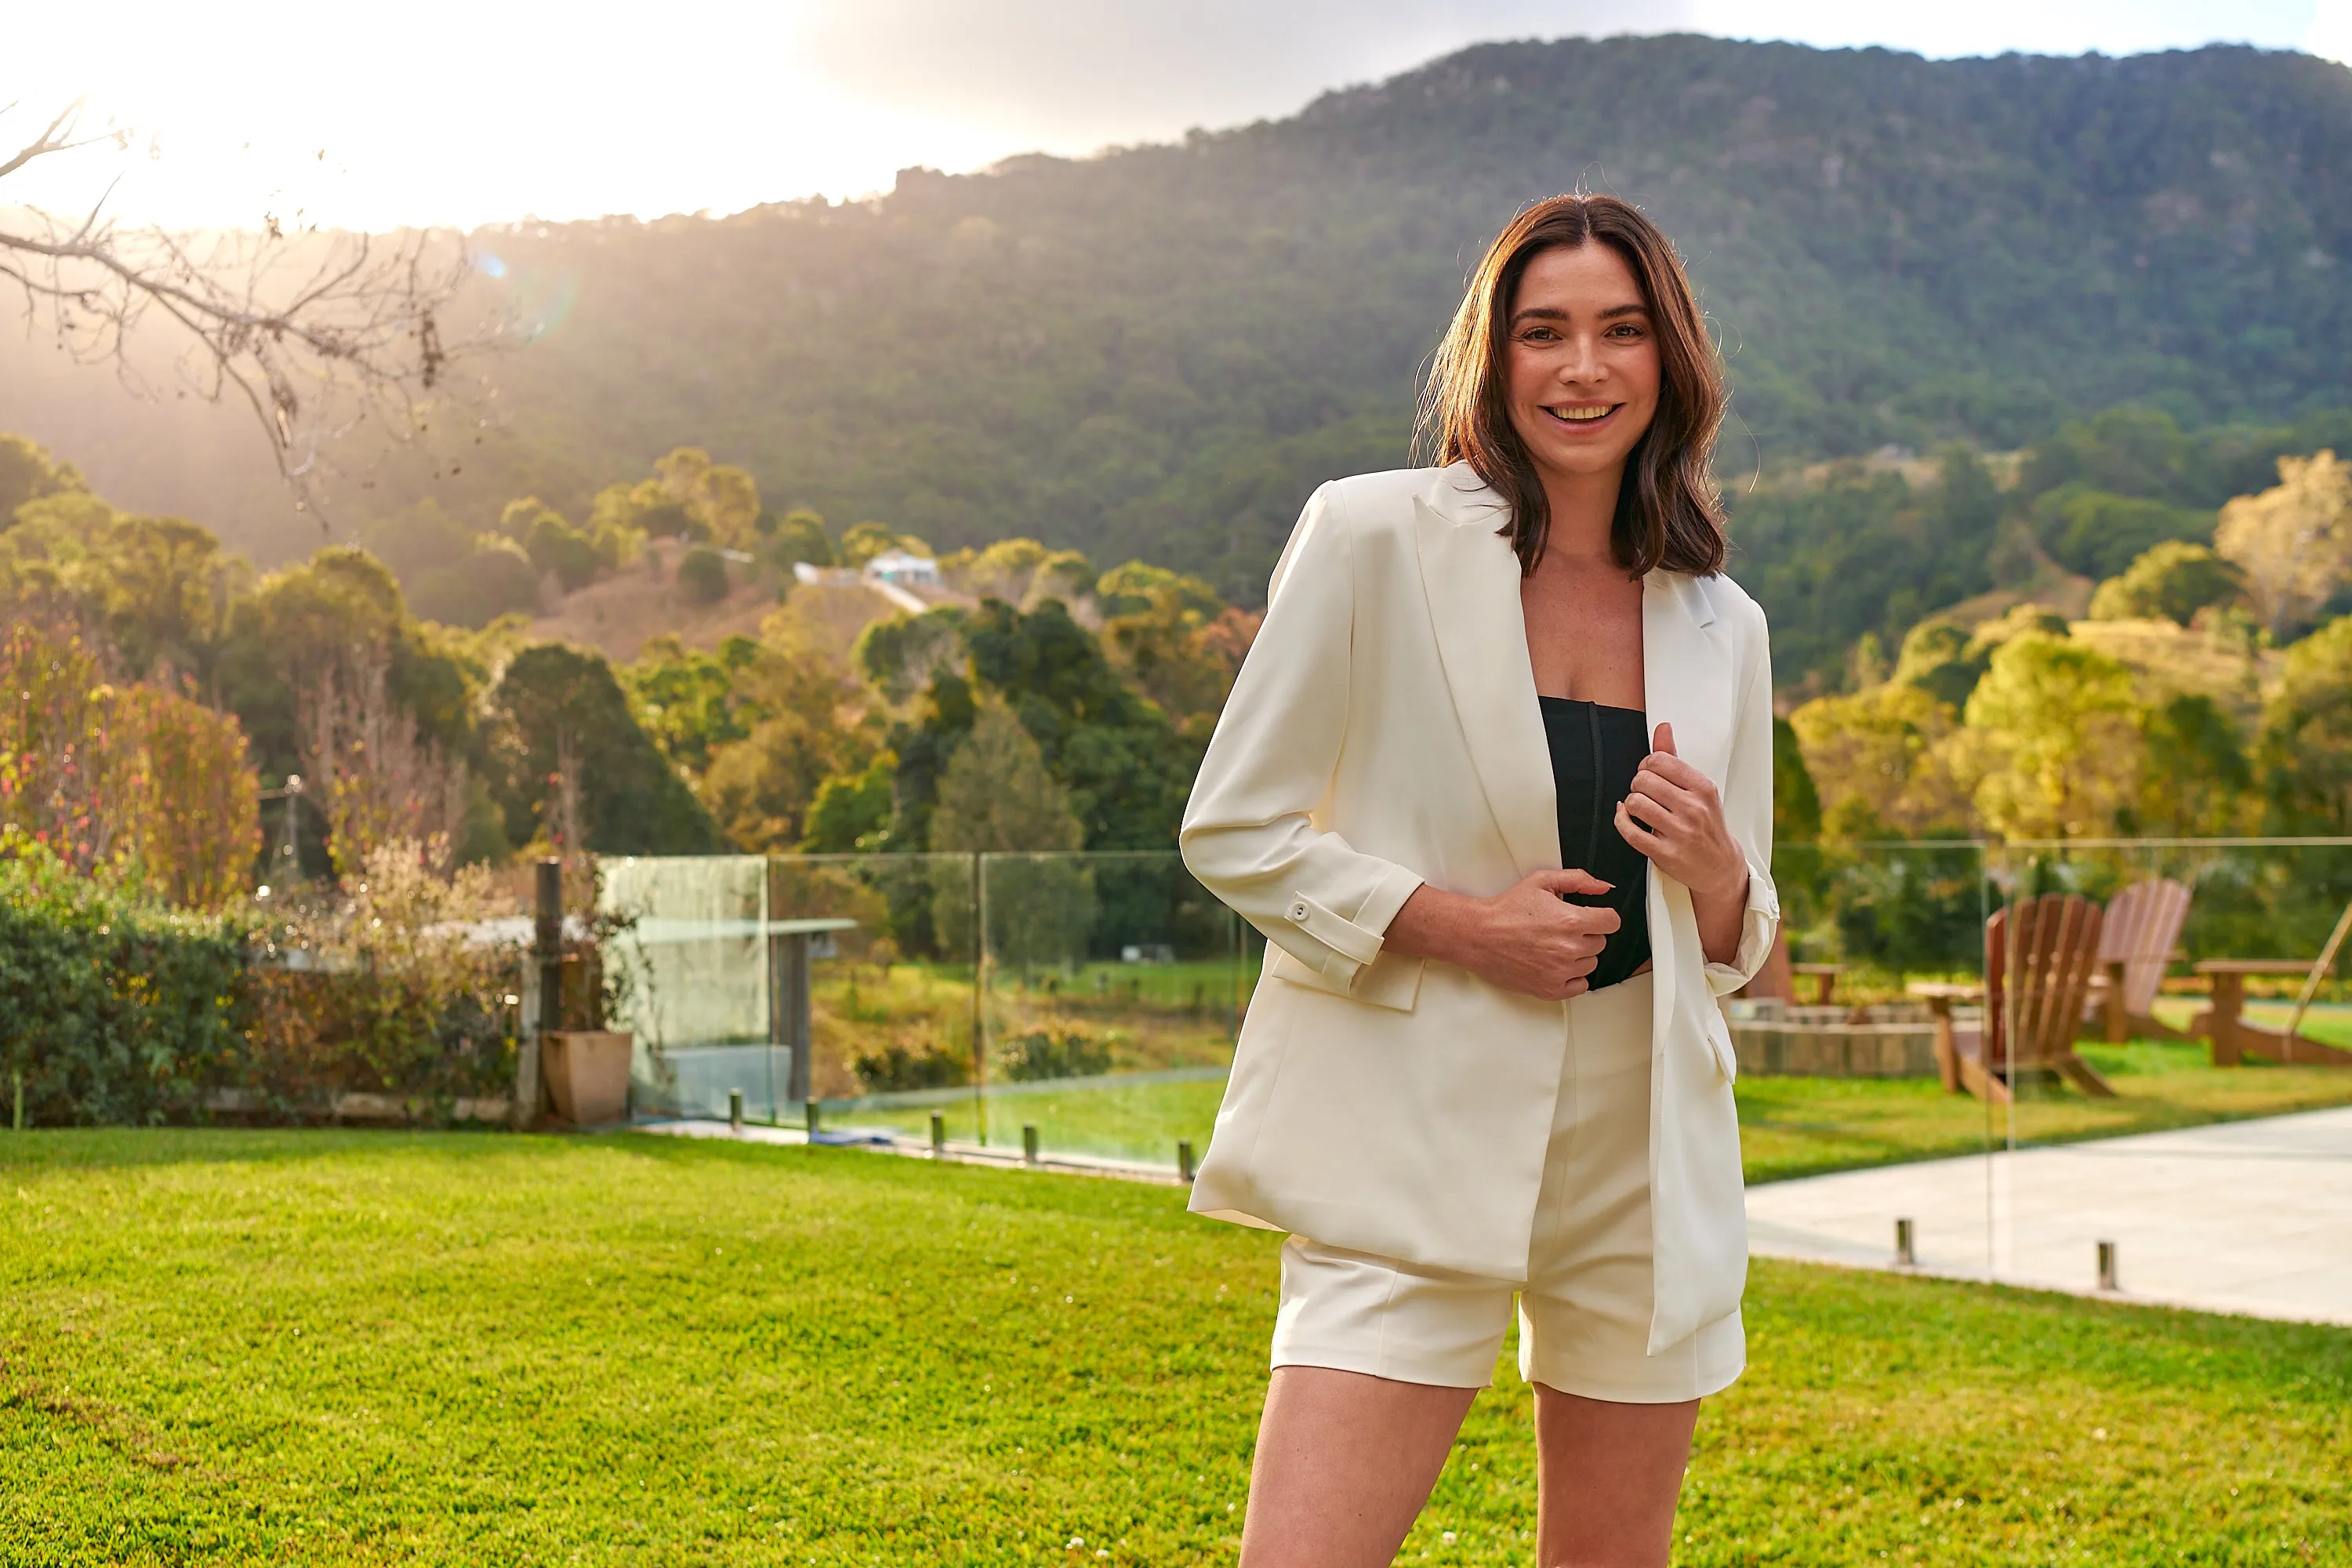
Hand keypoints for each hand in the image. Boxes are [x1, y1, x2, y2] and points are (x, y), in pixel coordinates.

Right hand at [1385, 868, 1620, 1001]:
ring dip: (1579, 955)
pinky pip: (1580, 986)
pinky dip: (1572, 977)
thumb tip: (1603, 887)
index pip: (1612, 922)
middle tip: (1563, 929)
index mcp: (1571, 920)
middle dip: (1587, 934)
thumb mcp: (1541, 881)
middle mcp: (1570, 948)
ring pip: (1591, 964)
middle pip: (1601, 943)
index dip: (1602, 916)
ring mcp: (1561, 971)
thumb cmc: (1506, 909)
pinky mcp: (1550, 989)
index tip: (1592, 917)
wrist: (1478, 935)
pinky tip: (1557, 964)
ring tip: (1555, 946)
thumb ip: (1577, 880)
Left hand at [1615, 723, 1746, 901]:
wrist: (1720, 865)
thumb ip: (1674, 758)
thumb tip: (1662, 728)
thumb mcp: (1697, 788)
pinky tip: (1626, 818)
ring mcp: (1680, 832)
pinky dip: (1621, 821)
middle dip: (1637, 785)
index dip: (1646, 765)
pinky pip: (1630, 831)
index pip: (1659, 760)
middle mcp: (1694, 808)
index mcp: (1702, 787)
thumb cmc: (1706, 823)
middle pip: (1643, 780)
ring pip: (1635, 803)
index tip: (1649, 775)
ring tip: (1639, 808)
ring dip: (1630, 804)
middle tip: (1644, 793)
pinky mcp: (1666, 854)